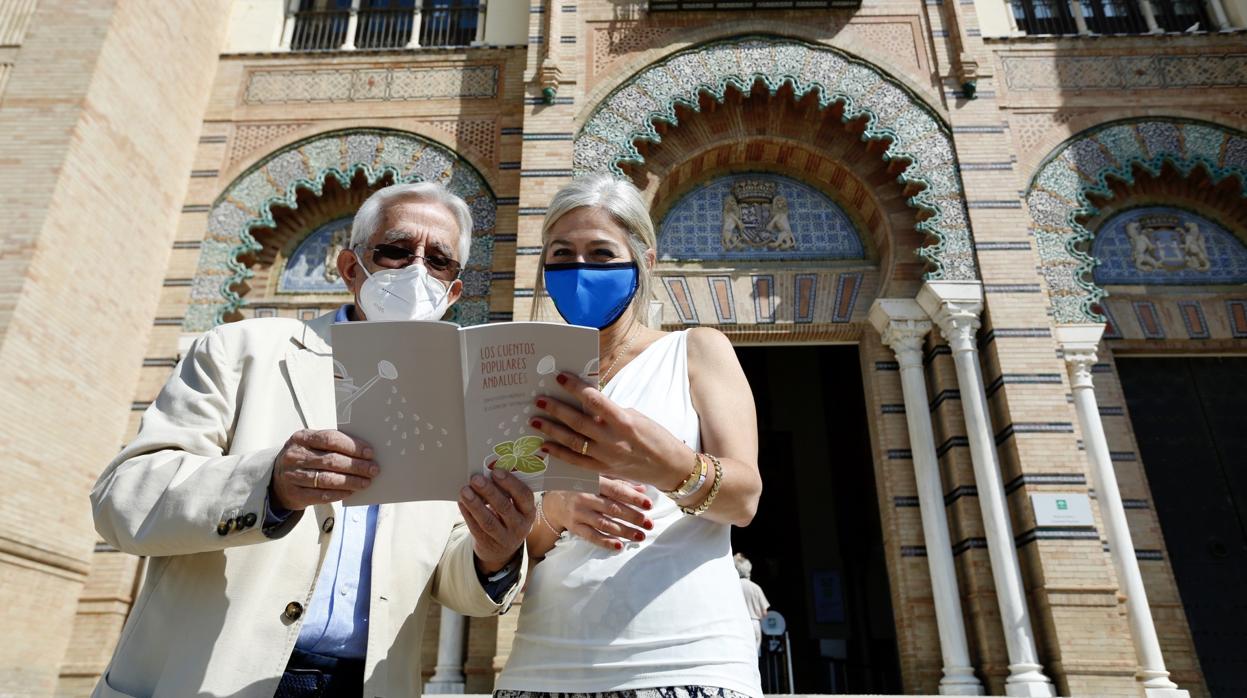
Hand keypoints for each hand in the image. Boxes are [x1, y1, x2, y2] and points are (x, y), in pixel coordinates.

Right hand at [272, 429, 377, 510]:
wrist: (278, 479)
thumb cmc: (304, 458)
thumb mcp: (312, 445)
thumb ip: (332, 444)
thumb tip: (364, 452)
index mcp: (301, 438)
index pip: (330, 439)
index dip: (352, 446)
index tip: (369, 453)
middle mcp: (295, 456)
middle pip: (331, 461)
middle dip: (356, 465)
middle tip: (373, 469)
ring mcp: (293, 476)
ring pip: (327, 479)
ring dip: (351, 481)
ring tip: (366, 482)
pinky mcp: (296, 494)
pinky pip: (321, 495)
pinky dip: (339, 493)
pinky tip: (351, 491)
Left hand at [458, 469, 534, 573]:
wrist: (502, 549)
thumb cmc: (509, 518)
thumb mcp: (516, 508)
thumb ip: (508, 492)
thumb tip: (488, 471)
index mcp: (529, 511)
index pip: (524, 496)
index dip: (511, 483)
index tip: (496, 471)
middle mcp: (519, 526)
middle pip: (504, 508)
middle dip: (489, 492)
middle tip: (476, 479)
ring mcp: (504, 537)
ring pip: (488, 521)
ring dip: (475, 504)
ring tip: (465, 490)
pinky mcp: (488, 543)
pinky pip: (476, 529)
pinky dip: (468, 514)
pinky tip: (461, 502)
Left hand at [528, 372, 690, 490]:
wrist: (669, 467)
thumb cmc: (654, 436)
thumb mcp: (636, 416)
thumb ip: (610, 412)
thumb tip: (585, 402)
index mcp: (624, 421)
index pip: (595, 400)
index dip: (575, 388)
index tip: (560, 377)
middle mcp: (613, 440)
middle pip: (578, 422)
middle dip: (556, 409)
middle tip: (539, 399)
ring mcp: (607, 458)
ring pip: (572, 442)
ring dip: (551, 430)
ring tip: (534, 420)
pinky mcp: (603, 470)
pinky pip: (576, 462)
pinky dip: (558, 454)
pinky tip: (544, 446)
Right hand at [545, 477, 654, 550]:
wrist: (552, 500)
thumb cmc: (580, 486)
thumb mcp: (597, 480)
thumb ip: (619, 484)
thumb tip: (642, 490)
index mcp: (592, 481)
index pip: (616, 490)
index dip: (632, 498)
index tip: (649, 505)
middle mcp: (584, 497)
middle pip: (612, 508)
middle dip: (633, 517)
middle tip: (649, 524)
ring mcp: (579, 513)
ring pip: (604, 524)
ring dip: (624, 531)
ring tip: (640, 536)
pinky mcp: (574, 527)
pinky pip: (591, 536)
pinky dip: (605, 542)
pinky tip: (619, 546)